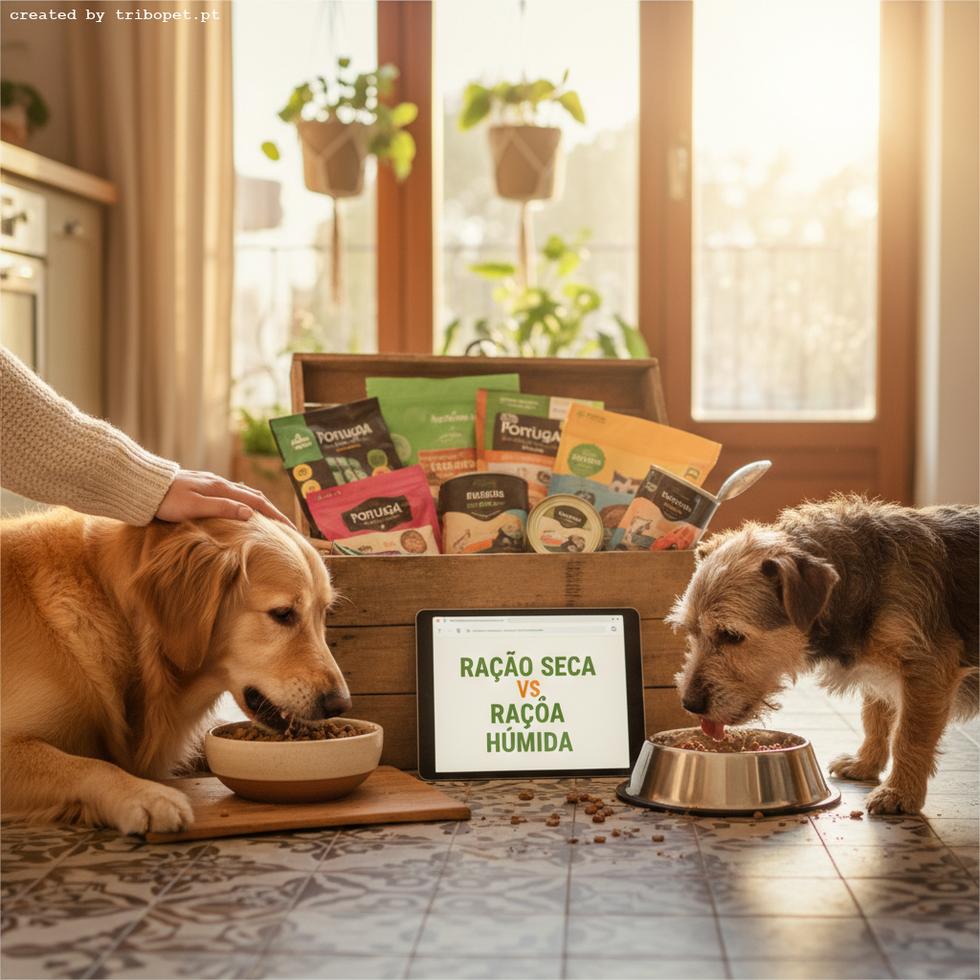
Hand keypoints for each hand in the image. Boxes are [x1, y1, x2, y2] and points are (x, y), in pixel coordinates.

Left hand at [155, 469, 293, 526]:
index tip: (291, 529)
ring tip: (269, 519)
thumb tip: (251, 513)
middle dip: (273, 511)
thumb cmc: (166, 500)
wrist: (144, 486)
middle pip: (255, 496)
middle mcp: (220, 484)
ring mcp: (212, 484)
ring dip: (260, 506)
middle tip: (286, 526)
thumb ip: (223, 509)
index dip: (276, 516)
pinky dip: (245, 503)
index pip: (257, 502)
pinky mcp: (203, 487)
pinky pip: (232, 495)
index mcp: (222, 489)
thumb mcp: (195, 506)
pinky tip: (241, 509)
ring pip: (244, 494)